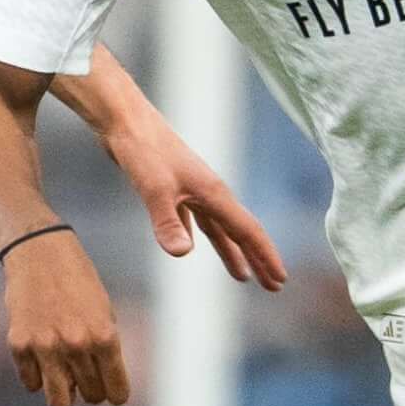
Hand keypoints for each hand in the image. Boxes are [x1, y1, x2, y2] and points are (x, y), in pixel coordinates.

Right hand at [2, 230, 129, 405]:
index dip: (116, 394)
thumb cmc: (79, 282)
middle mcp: (76, 344)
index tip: (112, 390)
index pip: (117, 393)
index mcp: (104, 336)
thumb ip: (106, 349)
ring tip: (64, 379)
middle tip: (85, 373)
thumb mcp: (105, 312)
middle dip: (91, 390)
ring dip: (65, 396)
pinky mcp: (18, 344)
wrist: (39, 252)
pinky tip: (40, 354)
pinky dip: (36, 375)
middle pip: (91, 397)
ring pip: (59, 405)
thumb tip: (105, 387)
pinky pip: (30, 384)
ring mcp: (44, 346)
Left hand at [94, 96, 288, 290]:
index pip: (247, 230)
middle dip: (257, 259)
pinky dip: (198, 235)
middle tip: (273, 287)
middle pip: (239, 231)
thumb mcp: (154, 189)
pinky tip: (192, 247)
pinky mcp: (172, 188)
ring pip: (217, 228)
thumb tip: (184, 254)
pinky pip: (193, 219)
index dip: (265, 256)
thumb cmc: (142, 149)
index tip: (280, 281)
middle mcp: (208, 192)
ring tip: (242, 276)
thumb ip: (168, 222)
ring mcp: (191, 189)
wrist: (124, 119)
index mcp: (213, 193)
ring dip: (230, 251)